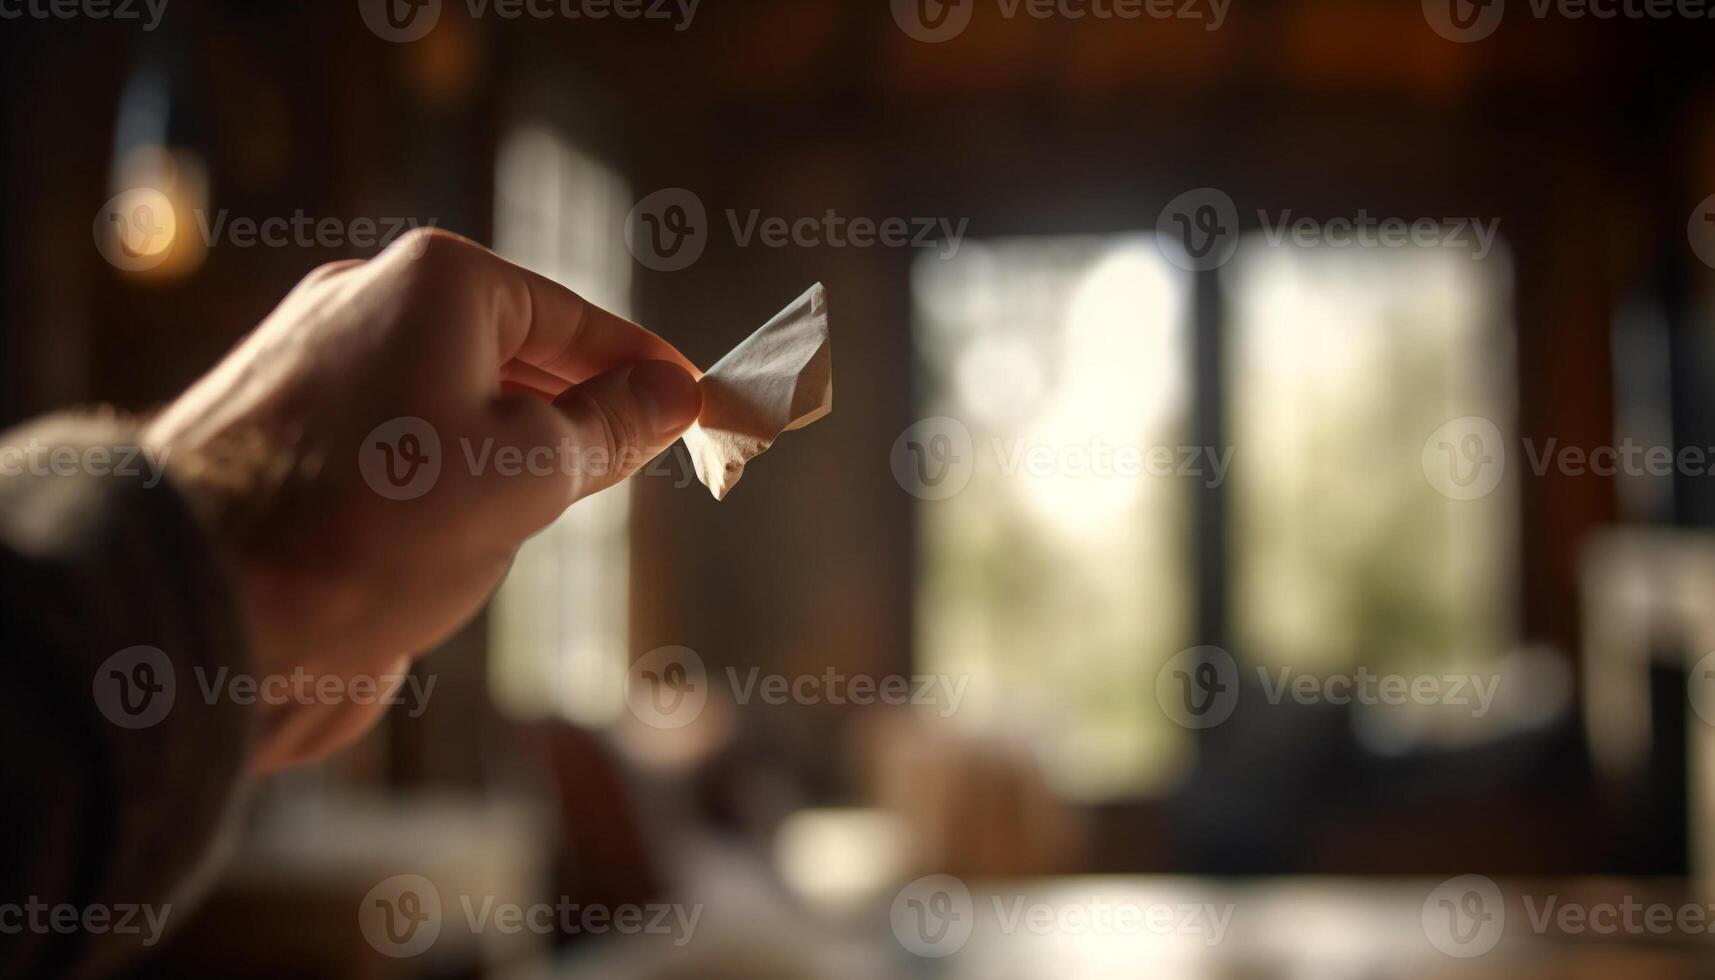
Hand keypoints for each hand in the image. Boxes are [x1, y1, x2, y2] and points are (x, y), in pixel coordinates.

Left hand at [144, 230, 701, 772]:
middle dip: (579, 413)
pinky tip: (458, 542)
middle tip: (643, 465)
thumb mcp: (528, 474)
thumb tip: (670, 391)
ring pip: (455, 405)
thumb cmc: (372, 526)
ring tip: (543, 517)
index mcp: (437, 283)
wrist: (195, 607)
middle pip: (515, 354)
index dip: (648, 370)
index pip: (579, 319)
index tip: (704, 408)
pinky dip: (445, 484)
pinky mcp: (286, 438)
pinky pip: (398, 446)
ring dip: (510, 459)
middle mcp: (367, 305)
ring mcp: (317, 369)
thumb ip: (608, 427)